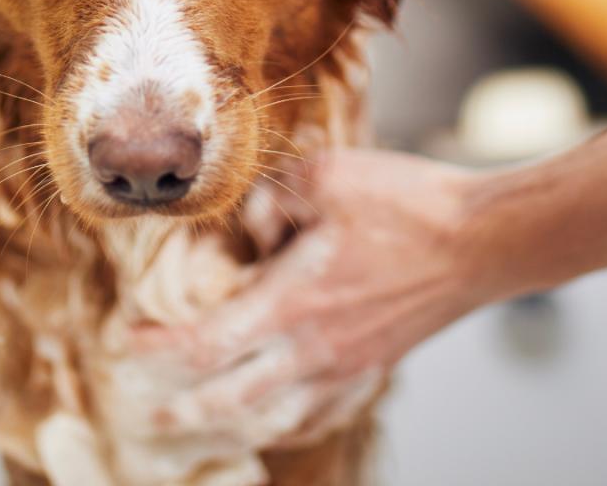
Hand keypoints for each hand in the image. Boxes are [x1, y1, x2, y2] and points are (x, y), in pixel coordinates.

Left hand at [128, 149, 481, 447]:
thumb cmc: (406, 205)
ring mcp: (347, 366)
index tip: (125, 341)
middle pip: (228, 398)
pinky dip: (283, 424)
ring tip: (196, 430)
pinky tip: (273, 422)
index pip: (203, 342)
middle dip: (179, 407)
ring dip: (224, 426)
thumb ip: (269, 201)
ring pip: (271, 418)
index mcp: (292, 303)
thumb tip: (247, 228)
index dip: (157, 348)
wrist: (482, 240)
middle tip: (145, 411)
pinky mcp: (375, 366)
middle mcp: (313, 348)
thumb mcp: (324, 177)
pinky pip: (319, 414)